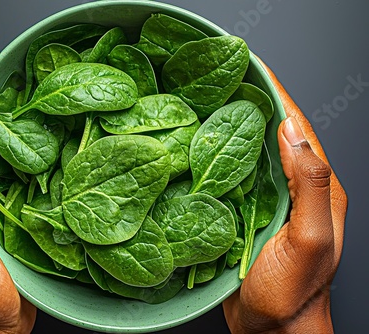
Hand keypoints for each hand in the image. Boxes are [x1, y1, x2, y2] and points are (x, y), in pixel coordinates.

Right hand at [223, 61, 347, 332]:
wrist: (273, 329)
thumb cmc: (292, 292)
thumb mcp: (310, 238)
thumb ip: (308, 183)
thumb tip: (291, 130)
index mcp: (317, 187)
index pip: (298, 128)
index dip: (277, 94)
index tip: (253, 66)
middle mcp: (293, 188)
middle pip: (273, 134)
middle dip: (251, 101)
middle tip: (221, 77)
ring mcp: (268, 200)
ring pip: (250, 152)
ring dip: (232, 125)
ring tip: (206, 101)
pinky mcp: (245, 212)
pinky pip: (232, 175)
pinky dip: (218, 155)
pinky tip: (199, 145)